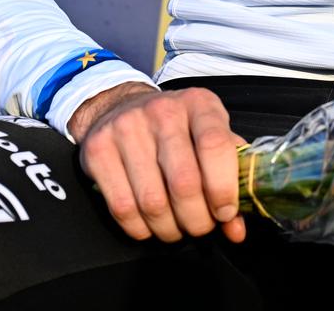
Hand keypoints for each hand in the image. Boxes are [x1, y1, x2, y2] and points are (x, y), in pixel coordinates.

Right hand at [73, 83, 246, 244]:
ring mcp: (126, 128)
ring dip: (169, 229)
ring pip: (152, 202)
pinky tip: (149, 225)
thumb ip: (230, 178)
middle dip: (197, 220)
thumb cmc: (176, 129)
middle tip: (200, 227)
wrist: (120, 106)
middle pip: (184, 183)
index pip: (215, 145)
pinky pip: (122, 208)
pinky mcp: (98, 149)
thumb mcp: (209, 137)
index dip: (223, 189)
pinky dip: (140, 229)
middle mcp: (162, 110)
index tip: (224, 212)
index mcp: (199, 104)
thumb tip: (236, 228)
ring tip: (176, 229)